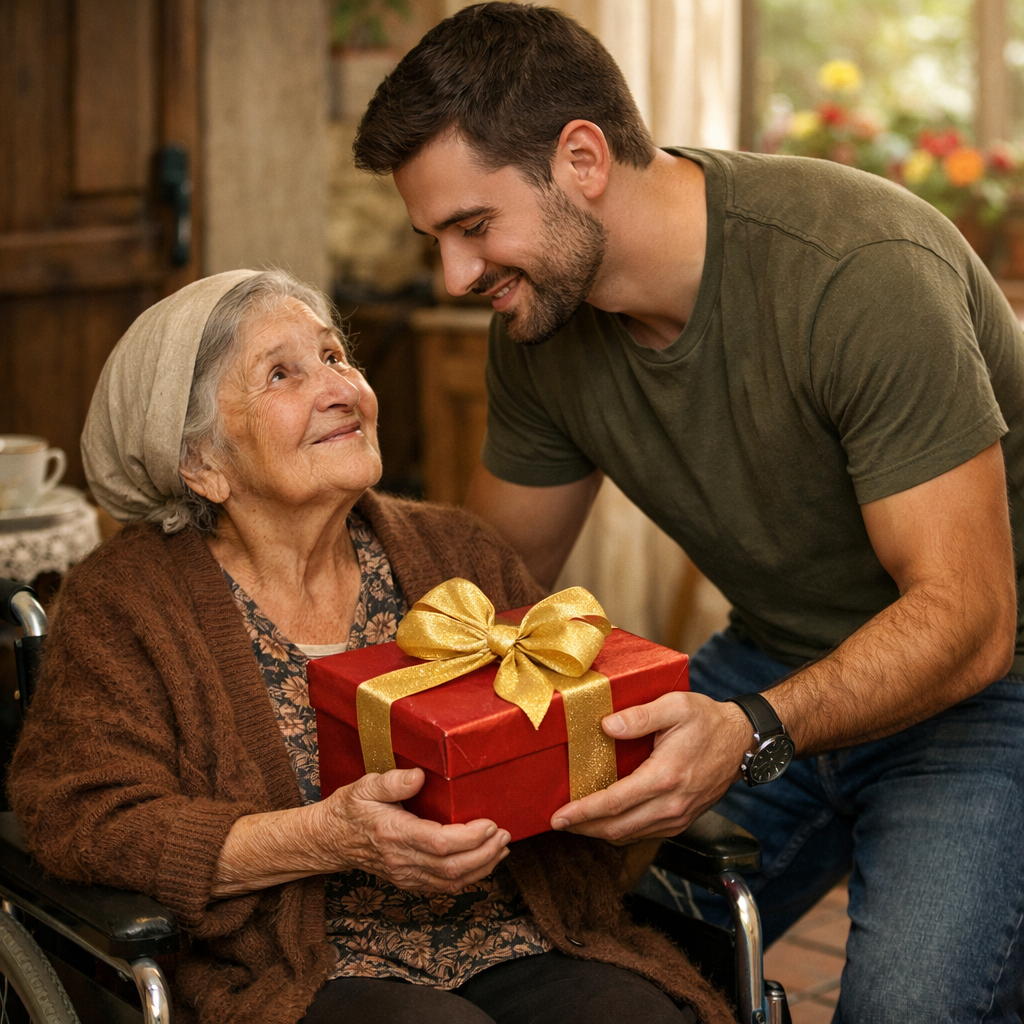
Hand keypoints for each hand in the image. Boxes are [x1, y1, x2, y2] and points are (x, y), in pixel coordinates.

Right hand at [311, 768, 511, 892]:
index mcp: (394, 834)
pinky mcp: (409, 881)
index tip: (490, 823)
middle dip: (485, 854)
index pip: (440, 844)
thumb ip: (392, 781)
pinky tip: (483, 862)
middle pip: (452, 868)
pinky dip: (469, 877)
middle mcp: (402, 861)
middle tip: (505, 834)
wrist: (328, 840)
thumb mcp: (365, 786)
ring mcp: (406, 875)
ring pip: (451, 882)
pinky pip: (444, 887)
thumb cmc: (348, 810)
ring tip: (502, 847)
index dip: (470, 837)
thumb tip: (419, 776)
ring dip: (482, 867)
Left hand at [550, 692, 752, 842]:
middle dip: (583, 828)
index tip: (558, 816)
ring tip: (576, 822)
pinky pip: (644, 833)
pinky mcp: (681, 820)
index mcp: (665, 776)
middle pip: (617, 828)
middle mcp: (671, 804)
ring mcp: (678, 816)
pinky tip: (607, 819)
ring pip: (630, 836)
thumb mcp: (675, 706)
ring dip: (599, 832)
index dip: (583, 812)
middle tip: (557, 822)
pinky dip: (620, 831)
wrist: (742, 741)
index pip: (614, 803)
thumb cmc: (708, 720)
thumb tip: (607, 726)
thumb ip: (639, 716)